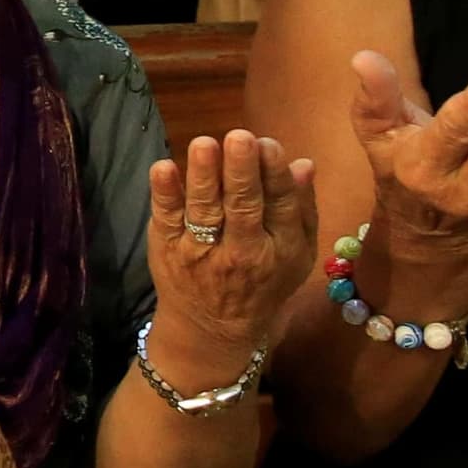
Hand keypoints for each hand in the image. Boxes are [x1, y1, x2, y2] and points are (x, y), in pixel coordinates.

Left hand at [138, 129, 318, 376]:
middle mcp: (243, 252)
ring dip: (204, 177)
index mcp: (281, 250)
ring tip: (205, 144)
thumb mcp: (296, 254)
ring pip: (204, 210)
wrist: (212, 330)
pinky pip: (167, 219)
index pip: (281, 207)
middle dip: (242, 172)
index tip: (269, 144)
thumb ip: (302, 208)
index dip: (275, 175)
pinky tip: (163, 167)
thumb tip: (304, 162)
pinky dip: (164, 194)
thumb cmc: (263, 281)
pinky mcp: (168, 248)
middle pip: (243, 207)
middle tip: (240, 137)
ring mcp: (201, 251)